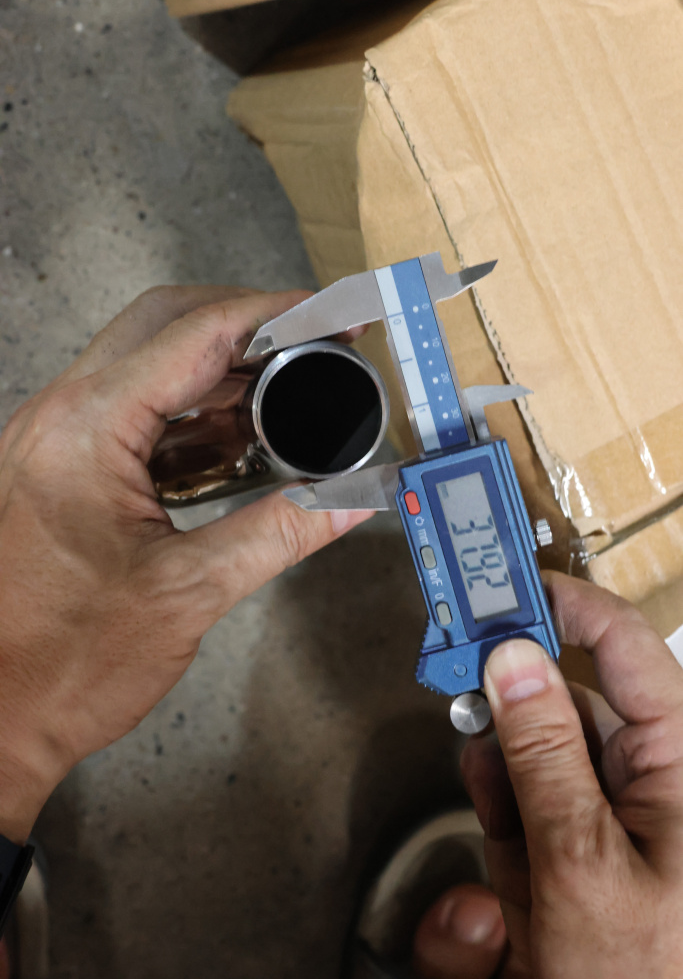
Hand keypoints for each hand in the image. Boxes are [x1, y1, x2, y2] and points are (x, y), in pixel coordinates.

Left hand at [0, 285, 371, 843]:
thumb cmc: (66, 663)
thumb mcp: (188, 592)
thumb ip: (280, 533)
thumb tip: (349, 500)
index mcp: (85, 430)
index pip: (192, 334)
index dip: (269, 315)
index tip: (322, 315)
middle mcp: (60, 417)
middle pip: (162, 326)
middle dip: (243, 327)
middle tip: (310, 343)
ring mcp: (54, 441)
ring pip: (146, 366)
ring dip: (217, 373)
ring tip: (286, 396)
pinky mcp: (60, 468)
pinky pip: (132, 414)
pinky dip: (189, 416)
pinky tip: (237, 444)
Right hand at [460, 572, 682, 978]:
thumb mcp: (582, 866)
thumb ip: (542, 755)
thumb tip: (511, 662)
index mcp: (678, 764)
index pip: (623, 647)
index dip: (563, 606)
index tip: (500, 590)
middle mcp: (649, 781)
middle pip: (562, 707)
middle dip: (510, 733)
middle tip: (468, 737)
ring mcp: (610, 824)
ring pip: (531, 767)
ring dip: (502, 812)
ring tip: (510, 888)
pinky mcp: (577, 860)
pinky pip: (523, 824)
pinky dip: (501, 859)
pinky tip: (500, 927)